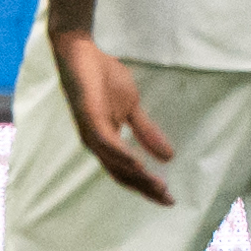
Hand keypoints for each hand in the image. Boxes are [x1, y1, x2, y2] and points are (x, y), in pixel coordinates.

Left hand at [53, 28, 173, 205]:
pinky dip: (121, 154)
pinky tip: (138, 163)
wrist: (82, 51)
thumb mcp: (131, 107)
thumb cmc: (102, 77)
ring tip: (158, 185)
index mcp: (105, 142)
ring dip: (137, 176)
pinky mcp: (89, 115)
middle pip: (121, 174)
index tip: (169, 198)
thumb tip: (169, 156)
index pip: (127, 172)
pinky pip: (105, 141)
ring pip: (114, 162)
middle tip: (168, 199)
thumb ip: (146, 131)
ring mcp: (91, 130)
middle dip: (145, 188)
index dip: (147, 187)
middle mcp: (96, 142)